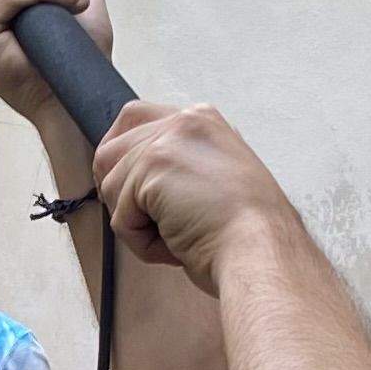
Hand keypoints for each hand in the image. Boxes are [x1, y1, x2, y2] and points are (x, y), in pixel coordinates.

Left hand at [90, 102, 301, 286]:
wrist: (260, 250)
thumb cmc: (246, 232)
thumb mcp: (215, 179)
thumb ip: (180, 165)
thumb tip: (135, 178)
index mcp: (202, 121)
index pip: (134, 119)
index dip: (120, 158)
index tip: (125, 188)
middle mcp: (184, 121)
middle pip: (111, 152)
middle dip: (120, 194)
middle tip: (150, 221)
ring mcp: (168, 140)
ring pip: (110, 185)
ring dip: (135, 222)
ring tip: (176, 234)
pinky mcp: (153, 167)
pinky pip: (120, 216)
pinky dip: (141, 242)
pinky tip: (176, 243)